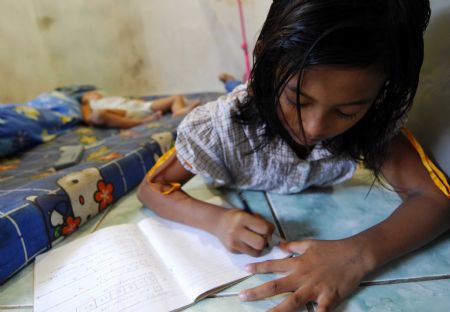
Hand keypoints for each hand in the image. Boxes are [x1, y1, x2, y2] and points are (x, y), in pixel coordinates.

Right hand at [214, 208, 274, 256]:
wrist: (218, 223)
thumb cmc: (236, 217)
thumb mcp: (247, 213)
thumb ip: (259, 222)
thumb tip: (271, 234)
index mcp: (242, 218)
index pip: (264, 229)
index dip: (270, 230)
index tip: (268, 229)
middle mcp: (236, 231)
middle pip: (260, 243)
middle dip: (265, 241)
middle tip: (263, 237)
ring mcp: (233, 242)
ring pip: (256, 252)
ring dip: (259, 248)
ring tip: (255, 241)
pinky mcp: (232, 251)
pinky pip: (249, 254)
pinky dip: (251, 250)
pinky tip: (247, 243)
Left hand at [239, 239, 373, 311]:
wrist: (354, 254)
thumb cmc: (331, 249)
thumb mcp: (309, 244)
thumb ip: (292, 246)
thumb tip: (278, 245)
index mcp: (297, 263)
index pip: (272, 265)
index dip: (257, 268)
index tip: (244, 270)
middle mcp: (301, 276)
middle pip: (275, 286)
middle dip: (257, 292)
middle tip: (241, 296)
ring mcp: (314, 288)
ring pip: (291, 302)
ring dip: (276, 310)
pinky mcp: (328, 297)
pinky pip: (320, 311)